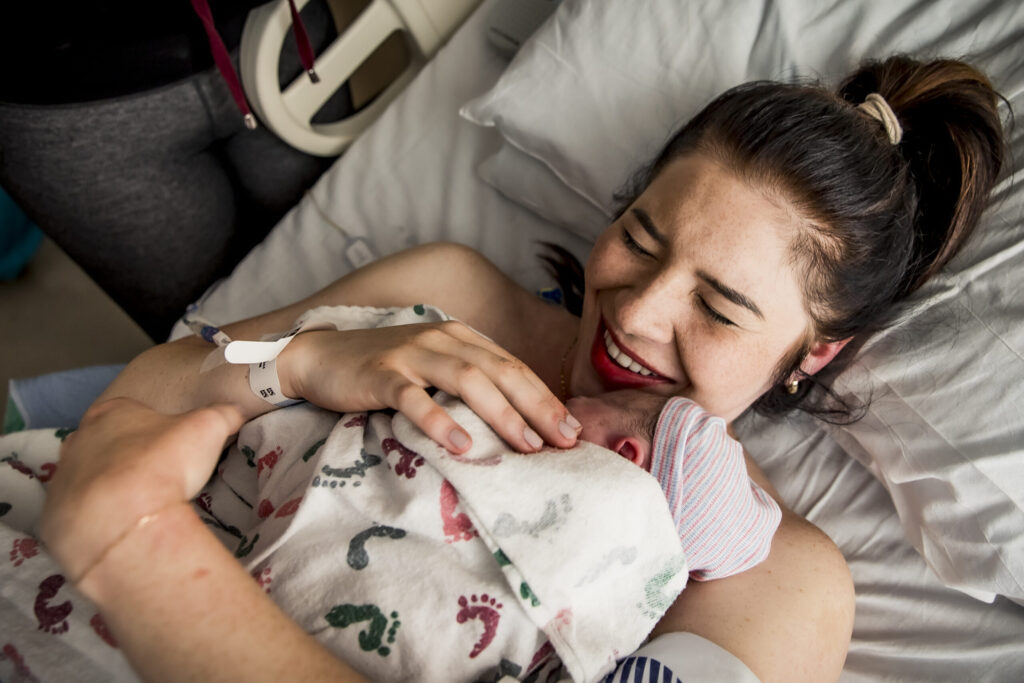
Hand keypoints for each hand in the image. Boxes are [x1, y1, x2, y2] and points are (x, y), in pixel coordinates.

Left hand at [40, 398, 243, 582]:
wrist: (121, 517)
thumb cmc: (164, 463)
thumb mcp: (210, 428)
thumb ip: (225, 414)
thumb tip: (238, 410)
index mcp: (113, 412)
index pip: (131, 410)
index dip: (152, 426)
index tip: (169, 444)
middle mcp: (80, 438)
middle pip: (105, 440)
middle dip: (127, 455)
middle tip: (156, 475)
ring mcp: (64, 474)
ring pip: (89, 474)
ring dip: (110, 486)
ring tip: (140, 504)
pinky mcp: (55, 511)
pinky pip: (79, 510)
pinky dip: (98, 515)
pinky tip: (122, 525)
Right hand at [280, 321, 580, 452]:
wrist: (319, 357)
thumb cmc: (383, 370)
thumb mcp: (432, 368)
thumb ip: (468, 383)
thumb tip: (517, 422)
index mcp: (460, 337)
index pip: (513, 366)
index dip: (546, 397)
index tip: (573, 430)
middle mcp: (442, 339)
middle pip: (501, 371)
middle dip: (538, 407)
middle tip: (564, 440)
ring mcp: (411, 354)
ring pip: (467, 380)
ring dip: (501, 413)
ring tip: (526, 445)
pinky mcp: (381, 374)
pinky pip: (414, 397)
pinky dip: (440, 420)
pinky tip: (462, 445)